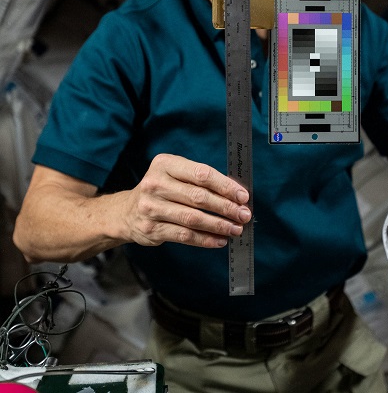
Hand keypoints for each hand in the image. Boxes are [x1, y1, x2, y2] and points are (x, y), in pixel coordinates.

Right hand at [122, 154, 250, 248]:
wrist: (126, 212)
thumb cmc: (162, 190)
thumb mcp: (175, 175)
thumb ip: (201, 181)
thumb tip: (235, 194)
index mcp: (165, 164)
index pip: (201, 174)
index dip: (225, 186)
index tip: (243, 196)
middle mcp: (156, 184)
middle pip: (199, 197)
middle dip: (226, 207)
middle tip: (244, 214)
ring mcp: (151, 207)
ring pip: (193, 218)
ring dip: (219, 225)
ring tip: (236, 229)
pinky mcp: (151, 229)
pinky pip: (184, 235)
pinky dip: (205, 239)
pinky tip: (220, 240)